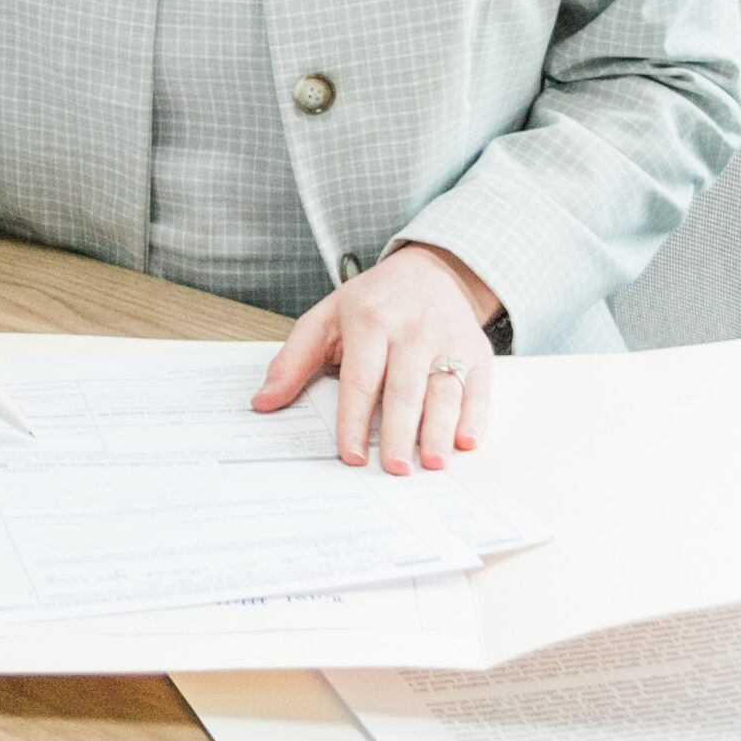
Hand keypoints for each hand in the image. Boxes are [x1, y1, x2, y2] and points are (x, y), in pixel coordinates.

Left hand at [251, 245, 500, 472]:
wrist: (428, 270)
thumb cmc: (372, 302)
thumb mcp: (326, 318)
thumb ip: (293, 360)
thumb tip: (263, 402)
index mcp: (369, 322)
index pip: (361, 378)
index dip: (355, 418)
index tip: (351, 455)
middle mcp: (411, 330)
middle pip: (405, 388)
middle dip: (401, 431)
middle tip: (395, 469)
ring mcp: (448, 339)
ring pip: (444, 389)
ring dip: (439, 429)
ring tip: (433, 463)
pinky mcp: (477, 351)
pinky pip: (478, 385)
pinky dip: (475, 415)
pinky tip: (466, 441)